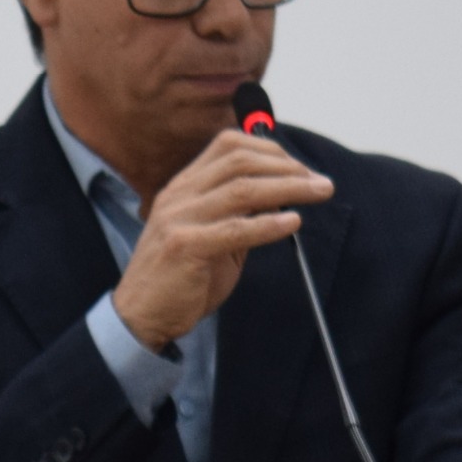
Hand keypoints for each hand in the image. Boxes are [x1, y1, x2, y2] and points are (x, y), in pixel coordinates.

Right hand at [111, 130, 334, 351]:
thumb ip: (241, 214)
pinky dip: (268, 224)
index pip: (228, 146)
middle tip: (320, 182)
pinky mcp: (184, 247)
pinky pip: (234, 229)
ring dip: (289, 187)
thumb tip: (283, 194)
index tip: (301, 167)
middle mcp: (179, 194)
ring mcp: (179, 218)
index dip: (270, 150)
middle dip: (287, 167)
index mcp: (184, 186)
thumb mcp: (213, 236)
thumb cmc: (181, 278)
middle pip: (239, 162)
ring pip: (242, 190)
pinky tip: (292, 222)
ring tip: (318, 192)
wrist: (141, 315)